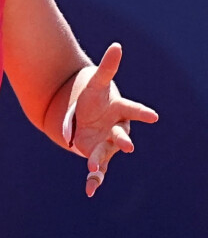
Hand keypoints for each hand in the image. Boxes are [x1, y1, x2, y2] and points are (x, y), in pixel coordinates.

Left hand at [70, 43, 157, 196]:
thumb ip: (107, 67)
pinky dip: (94, 180)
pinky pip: (98, 170)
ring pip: (108, 153)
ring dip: (102, 160)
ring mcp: (108, 144)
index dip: (143, 113)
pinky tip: (89, 191)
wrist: (84, 115)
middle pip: (122, 135)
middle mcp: (118, 129)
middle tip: (128, 145)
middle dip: (124, 140)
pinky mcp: (97, 155)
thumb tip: (117, 46)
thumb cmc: (94, 99)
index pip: (134, 110)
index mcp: (120, 111)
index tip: (154, 116)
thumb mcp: (96, 82)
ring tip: (94, 167)